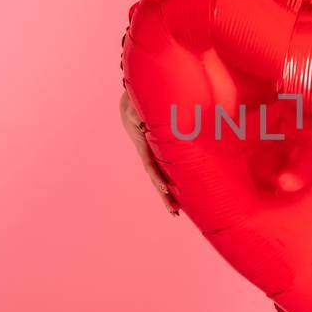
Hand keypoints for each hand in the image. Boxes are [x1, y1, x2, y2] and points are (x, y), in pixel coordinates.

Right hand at [120, 89, 179, 214]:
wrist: (133, 99)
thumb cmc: (134, 101)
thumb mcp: (132, 106)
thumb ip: (135, 114)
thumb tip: (142, 125)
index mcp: (142, 145)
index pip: (150, 165)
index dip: (157, 176)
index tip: (165, 187)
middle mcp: (147, 153)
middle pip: (156, 178)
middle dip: (164, 195)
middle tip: (174, 212)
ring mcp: (153, 153)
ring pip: (160, 177)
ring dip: (167, 193)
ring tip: (175, 211)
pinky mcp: (159, 150)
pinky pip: (165, 167)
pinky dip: (171, 180)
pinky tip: (178, 191)